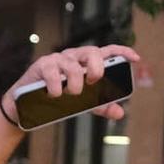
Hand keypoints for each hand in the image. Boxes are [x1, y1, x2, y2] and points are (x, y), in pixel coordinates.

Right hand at [2, 44, 139, 124]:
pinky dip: (56, 88)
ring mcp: (57, 59)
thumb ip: (101, 106)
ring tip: (70, 94)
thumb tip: (119, 112)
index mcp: (86, 62)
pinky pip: (53, 74)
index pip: (107, 51)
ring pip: (73, 66)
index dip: (122, 51)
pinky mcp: (42, 65)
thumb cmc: (59, 97)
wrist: (28, 104)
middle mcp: (73, 57)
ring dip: (75, 85)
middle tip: (92, 84)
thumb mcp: (82, 103)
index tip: (135, 58)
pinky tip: (54, 94)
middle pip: (92, 52)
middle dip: (97, 69)